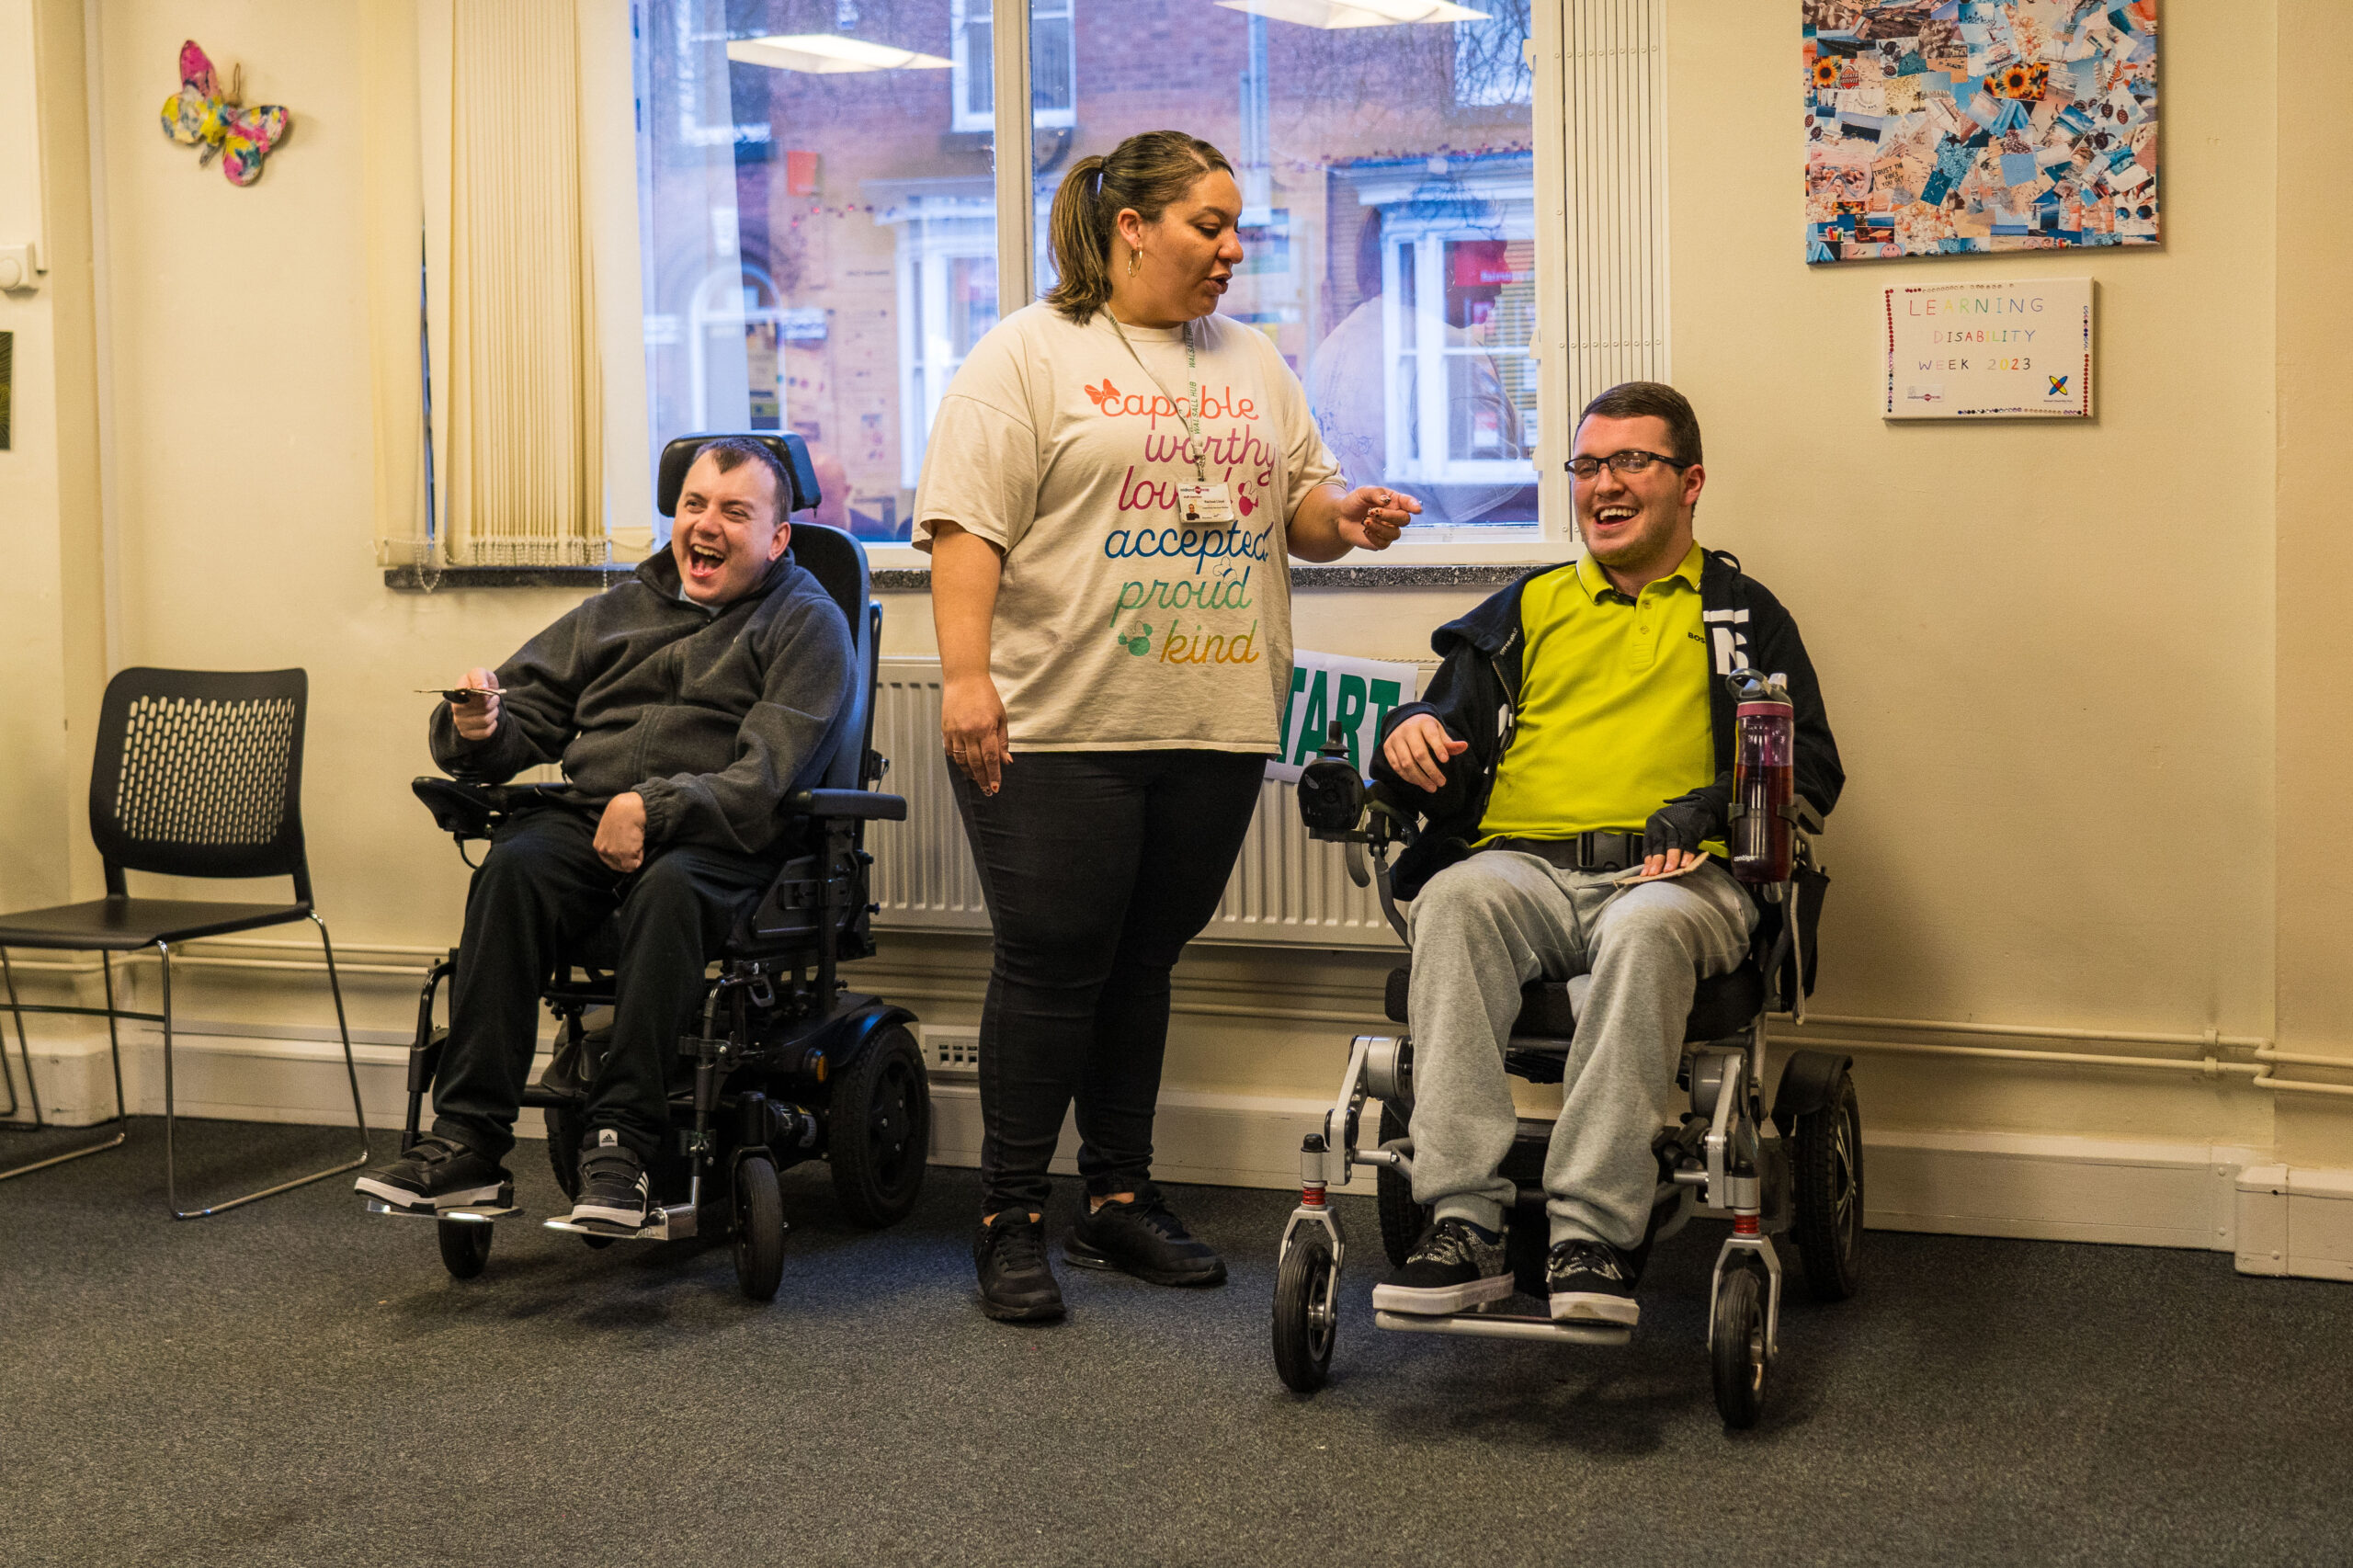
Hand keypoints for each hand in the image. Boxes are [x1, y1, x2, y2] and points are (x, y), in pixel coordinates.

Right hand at [450, 668, 499, 740]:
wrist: (483, 696)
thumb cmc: (480, 683)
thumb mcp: (480, 673)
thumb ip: (479, 677)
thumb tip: (482, 688)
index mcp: (456, 694)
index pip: (469, 699)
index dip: (483, 696)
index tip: (488, 692)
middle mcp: (455, 710)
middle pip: (482, 709)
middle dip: (493, 703)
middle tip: (495, 698)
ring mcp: (460, 723)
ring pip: (485, 721)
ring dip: (494, 713)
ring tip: (492, 708)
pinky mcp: (467, 733)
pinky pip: (486, 732)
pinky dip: (493, 725)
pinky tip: (490, 719)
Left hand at [594, 791, 646, 872]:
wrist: (629, 807)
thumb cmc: (622, 814)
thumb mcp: (610, 830)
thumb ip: (612, 843)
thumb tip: (622, 849)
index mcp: (598, 845)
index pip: (611, 862)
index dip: (622, 858)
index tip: (629, 849)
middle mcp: (604, 851)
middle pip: (619, 867)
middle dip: (629, 859)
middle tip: (633, 844)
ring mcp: (614, 853)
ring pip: (629, 865)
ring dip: (636, 855)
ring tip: (635, 840)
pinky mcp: (625, 854)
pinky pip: (637, 863)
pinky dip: (641, 854)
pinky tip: (638, 840)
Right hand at [941, 674, 1010, 794]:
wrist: (964, 680)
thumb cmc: (986, 696)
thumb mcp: (1001, 717)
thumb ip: (1003, 741)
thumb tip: (1006, 761)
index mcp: (986, 729)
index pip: (991, 758)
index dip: (993, 775)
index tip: (996, 787)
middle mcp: (969, 732)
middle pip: (976, 763)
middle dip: (982, 779)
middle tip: (987, 791)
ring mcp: (955, 732)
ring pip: (962, 760)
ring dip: (969, 773)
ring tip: (977, 780)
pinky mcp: (946, 730)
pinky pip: (951, 752)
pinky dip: (958, 761)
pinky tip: (964, 766)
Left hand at [1333, 486, 1421, 551]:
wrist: (1341, 516)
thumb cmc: (1355, 502)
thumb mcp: (1364, 492)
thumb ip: (1376, 493)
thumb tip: (1386, 500)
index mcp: (1395, 501)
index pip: (1408, 503)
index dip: (1414, 505)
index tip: (1417, 509)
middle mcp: (1395, 517)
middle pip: (1404, 519)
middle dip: (1390, 516)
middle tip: (1372, 511)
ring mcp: (1389, 530)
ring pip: (1395, 534)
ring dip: (1379, 527)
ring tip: (1364, 521)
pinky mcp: (1381, 542)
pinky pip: (1384, 543)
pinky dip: (1374, 537)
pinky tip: (1365, 530)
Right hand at [1382, 713, 1466, 793]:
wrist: (1403, 720)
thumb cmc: (1425, 729)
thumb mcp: (1438, 731)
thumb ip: (1449, 742)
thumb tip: (1464, 746)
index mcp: (1423, 723)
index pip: (1431, 736)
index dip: (1438, 748)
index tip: (1446, 760)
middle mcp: (1408, 730)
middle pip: (1419, 753)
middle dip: (1431, 771)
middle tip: (1441, 782)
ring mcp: (1396, 739)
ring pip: (1406, 763)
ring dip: (1420, 778)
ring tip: (1432, 787)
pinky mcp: (1388, 748)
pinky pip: (1396, 766)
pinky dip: (1408, 777)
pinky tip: (1419, 782)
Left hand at [1641, 801, 1717, 877]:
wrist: (1702, 806)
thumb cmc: (1680, 823)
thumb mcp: (1665, 830)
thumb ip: (1659, 845)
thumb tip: (1651, 867)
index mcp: (1654, 824)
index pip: (1649, 845)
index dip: (1648, 860)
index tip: (1646, 874)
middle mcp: (1664, 823)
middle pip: (1659, 844)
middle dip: (1657, 861)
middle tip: (1655, 874)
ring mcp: (1678, 824)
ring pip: (1673, 844)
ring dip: (1671, 859)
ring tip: (1669, 871)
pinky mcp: (1692, 826)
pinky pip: (1688, 842)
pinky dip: (1687, 854)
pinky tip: (1685, 864)